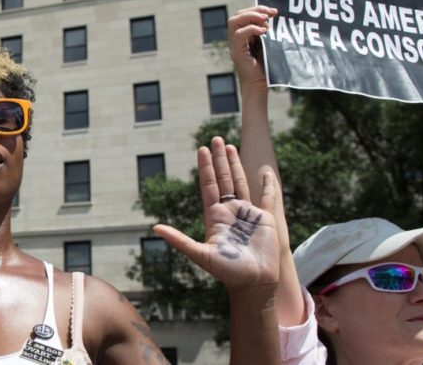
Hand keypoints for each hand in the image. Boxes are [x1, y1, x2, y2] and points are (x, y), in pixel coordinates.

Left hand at [153, 137, 280, 293]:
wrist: (253, 283)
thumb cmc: (226, 271)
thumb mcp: (200, 254)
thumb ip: (179, 240)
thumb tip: (155, 229)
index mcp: (214, 216)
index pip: (208, 185)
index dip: (205, 167)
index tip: (201, 149)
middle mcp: (230, 211)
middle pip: (223, 179)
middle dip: (219, 159)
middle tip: (215, 138)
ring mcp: (247, 214)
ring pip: (241, 183)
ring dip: (236, 165)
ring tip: (231, 146)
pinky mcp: (265, 220)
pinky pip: (267, 197)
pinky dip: (267, 184)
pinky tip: (265, 171)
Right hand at [228, 6, 277, 93]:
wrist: (259, 85)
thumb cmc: (266, 66)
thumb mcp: (268, 44)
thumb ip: (267, 32)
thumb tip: (273, 17)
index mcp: (243, 35)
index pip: (244, 14)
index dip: (258, 8)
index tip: (274, 11)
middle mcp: (236, 38)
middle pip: (237, 15)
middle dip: (255, 10)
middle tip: (271, 14)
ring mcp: (234, 45)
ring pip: (233, 21)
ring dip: (251, 16)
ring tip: (266, 20)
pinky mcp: (236, 52)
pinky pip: (239, 35)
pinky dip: (251, 29)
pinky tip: (264, 31)